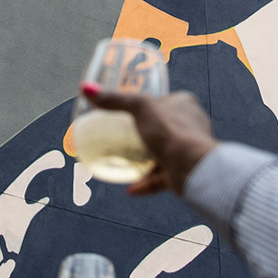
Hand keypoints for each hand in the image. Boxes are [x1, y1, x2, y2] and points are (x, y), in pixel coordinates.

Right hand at [83, 85, 217, 195]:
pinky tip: (130, 189)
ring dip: (147, 159)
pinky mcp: (184, 173)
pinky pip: (162, 178)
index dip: (152, 104)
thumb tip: (86, 88)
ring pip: (165, 153)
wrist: (191, 168)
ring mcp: (188, 151)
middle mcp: (191, 127)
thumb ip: (115, 99)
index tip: (134, 111)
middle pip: (166, 128)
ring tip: (128, 161)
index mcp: (186, 106)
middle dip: (149, 133)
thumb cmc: (171, 132)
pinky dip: (146, 182)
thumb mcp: (139, 108)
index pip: (168, 100)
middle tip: (126, 136)